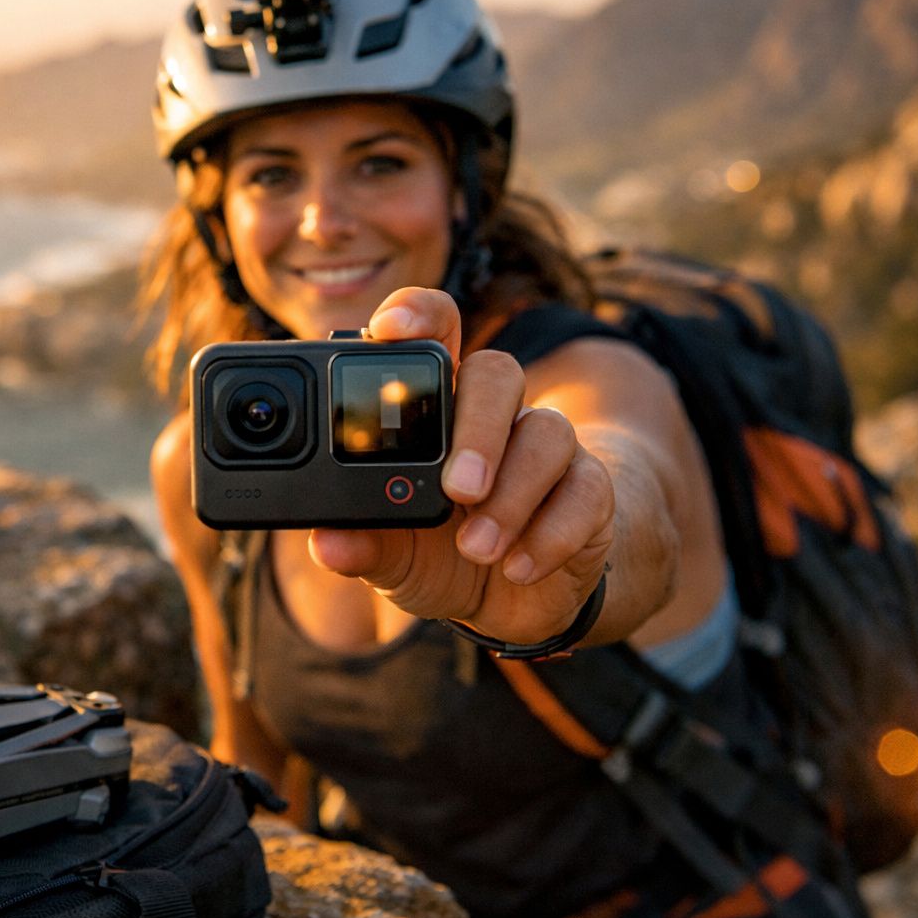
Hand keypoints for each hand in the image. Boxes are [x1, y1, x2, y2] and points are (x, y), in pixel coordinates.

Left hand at [308, 288, 613, 643]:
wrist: (509, 603)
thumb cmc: (440, 556)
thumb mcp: (393, 557)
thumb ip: (364, 544)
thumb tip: (328, 542)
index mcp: (438, 408)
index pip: (435, 330)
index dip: (418, 315)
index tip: (391, 330)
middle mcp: (495, 414)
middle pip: (498, 373)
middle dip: (478, 428)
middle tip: (457, 489)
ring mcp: (547, 448)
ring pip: (549, 430)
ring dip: (512, 494)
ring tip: (477, 548)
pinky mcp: (589, 490)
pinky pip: (587, 490)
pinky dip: (550, 533)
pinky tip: (516, 566)